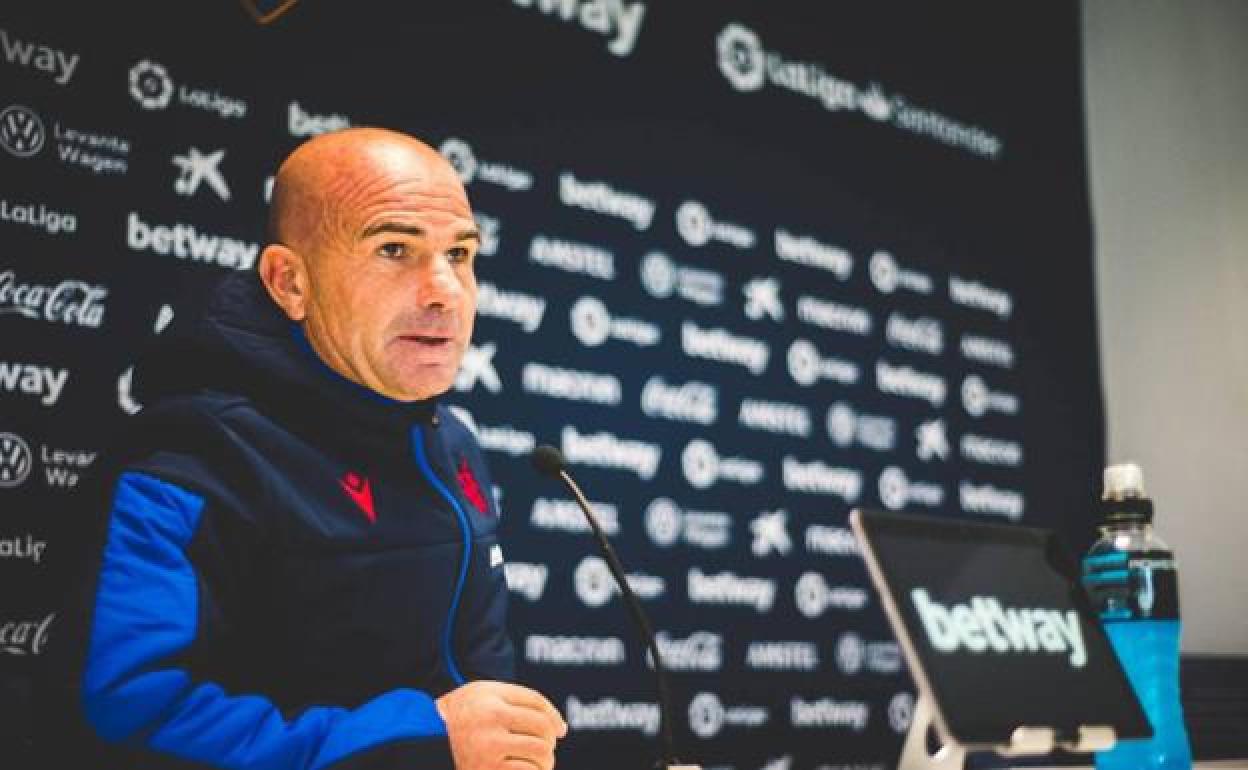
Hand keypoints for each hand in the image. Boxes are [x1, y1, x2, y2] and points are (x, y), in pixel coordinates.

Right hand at [436, 680, 567, 769]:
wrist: (428, 739)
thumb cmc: (470, 713)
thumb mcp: (490, 693)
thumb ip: (526, 701)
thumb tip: (562, 730)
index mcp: (491, 701)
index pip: (538, 707)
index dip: (554, 719)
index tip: (558, 731)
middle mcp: (489, 724)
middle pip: (542, 729)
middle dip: (549, 740)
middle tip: (543, 747)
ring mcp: (488, 751)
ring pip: (540, 753)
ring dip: (546, 760)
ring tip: (539, 762)